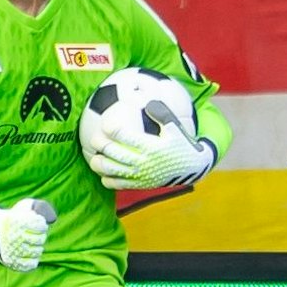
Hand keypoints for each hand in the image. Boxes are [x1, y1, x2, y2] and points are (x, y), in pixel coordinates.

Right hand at [0, 198, 55, 271]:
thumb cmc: (16, 216)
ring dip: (37, 247)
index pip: (41, 225)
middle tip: (33, 233)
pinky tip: (30, 254)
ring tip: (30, 243)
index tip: (36, 223)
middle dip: (40, 236)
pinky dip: (33, 259)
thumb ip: (43, 208)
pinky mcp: (10, 261)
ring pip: (36, 251)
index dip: (41, 224)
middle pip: (40, 239)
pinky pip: (30, 264)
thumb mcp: (28, 206)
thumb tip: (52, 220)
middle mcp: (10, 236)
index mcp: (15, 220)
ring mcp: (9, 250)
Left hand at [86, 105, 217, 188]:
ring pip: (112, 171)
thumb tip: (147, 100)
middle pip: (113, 153)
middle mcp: (143, 162)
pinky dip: (108, 180)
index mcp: (150, 146)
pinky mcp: (140, 185)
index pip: (124, 136)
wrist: (193, 168)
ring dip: (99, 164)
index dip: (111, 128)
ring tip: (94, 158)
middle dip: (100, 145)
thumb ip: (160, 113)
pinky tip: (104, 174)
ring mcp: (140, 175)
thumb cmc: (182, 144)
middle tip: (94, 139)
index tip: (105, 123)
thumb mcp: (175, 127)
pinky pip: (118, 184)